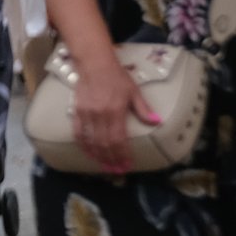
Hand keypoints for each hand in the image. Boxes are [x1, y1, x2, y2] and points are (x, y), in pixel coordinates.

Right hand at [69, 51, 160, 175]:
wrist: (94, 64)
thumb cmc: (117, 77)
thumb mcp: (134, 91)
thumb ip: (144, 109)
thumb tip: (157, 122)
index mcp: (116, 111)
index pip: (118, 139)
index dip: (122, 154)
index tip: (127, 165)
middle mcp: (100, 115)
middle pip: (105, 144)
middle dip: (112, 159)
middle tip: (118, 171)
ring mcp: (87, 114)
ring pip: (92, 141)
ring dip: (99, 156)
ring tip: (106, 167)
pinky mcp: (77, 112)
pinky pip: (79, 133)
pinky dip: (84, 146)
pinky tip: (90, 154)